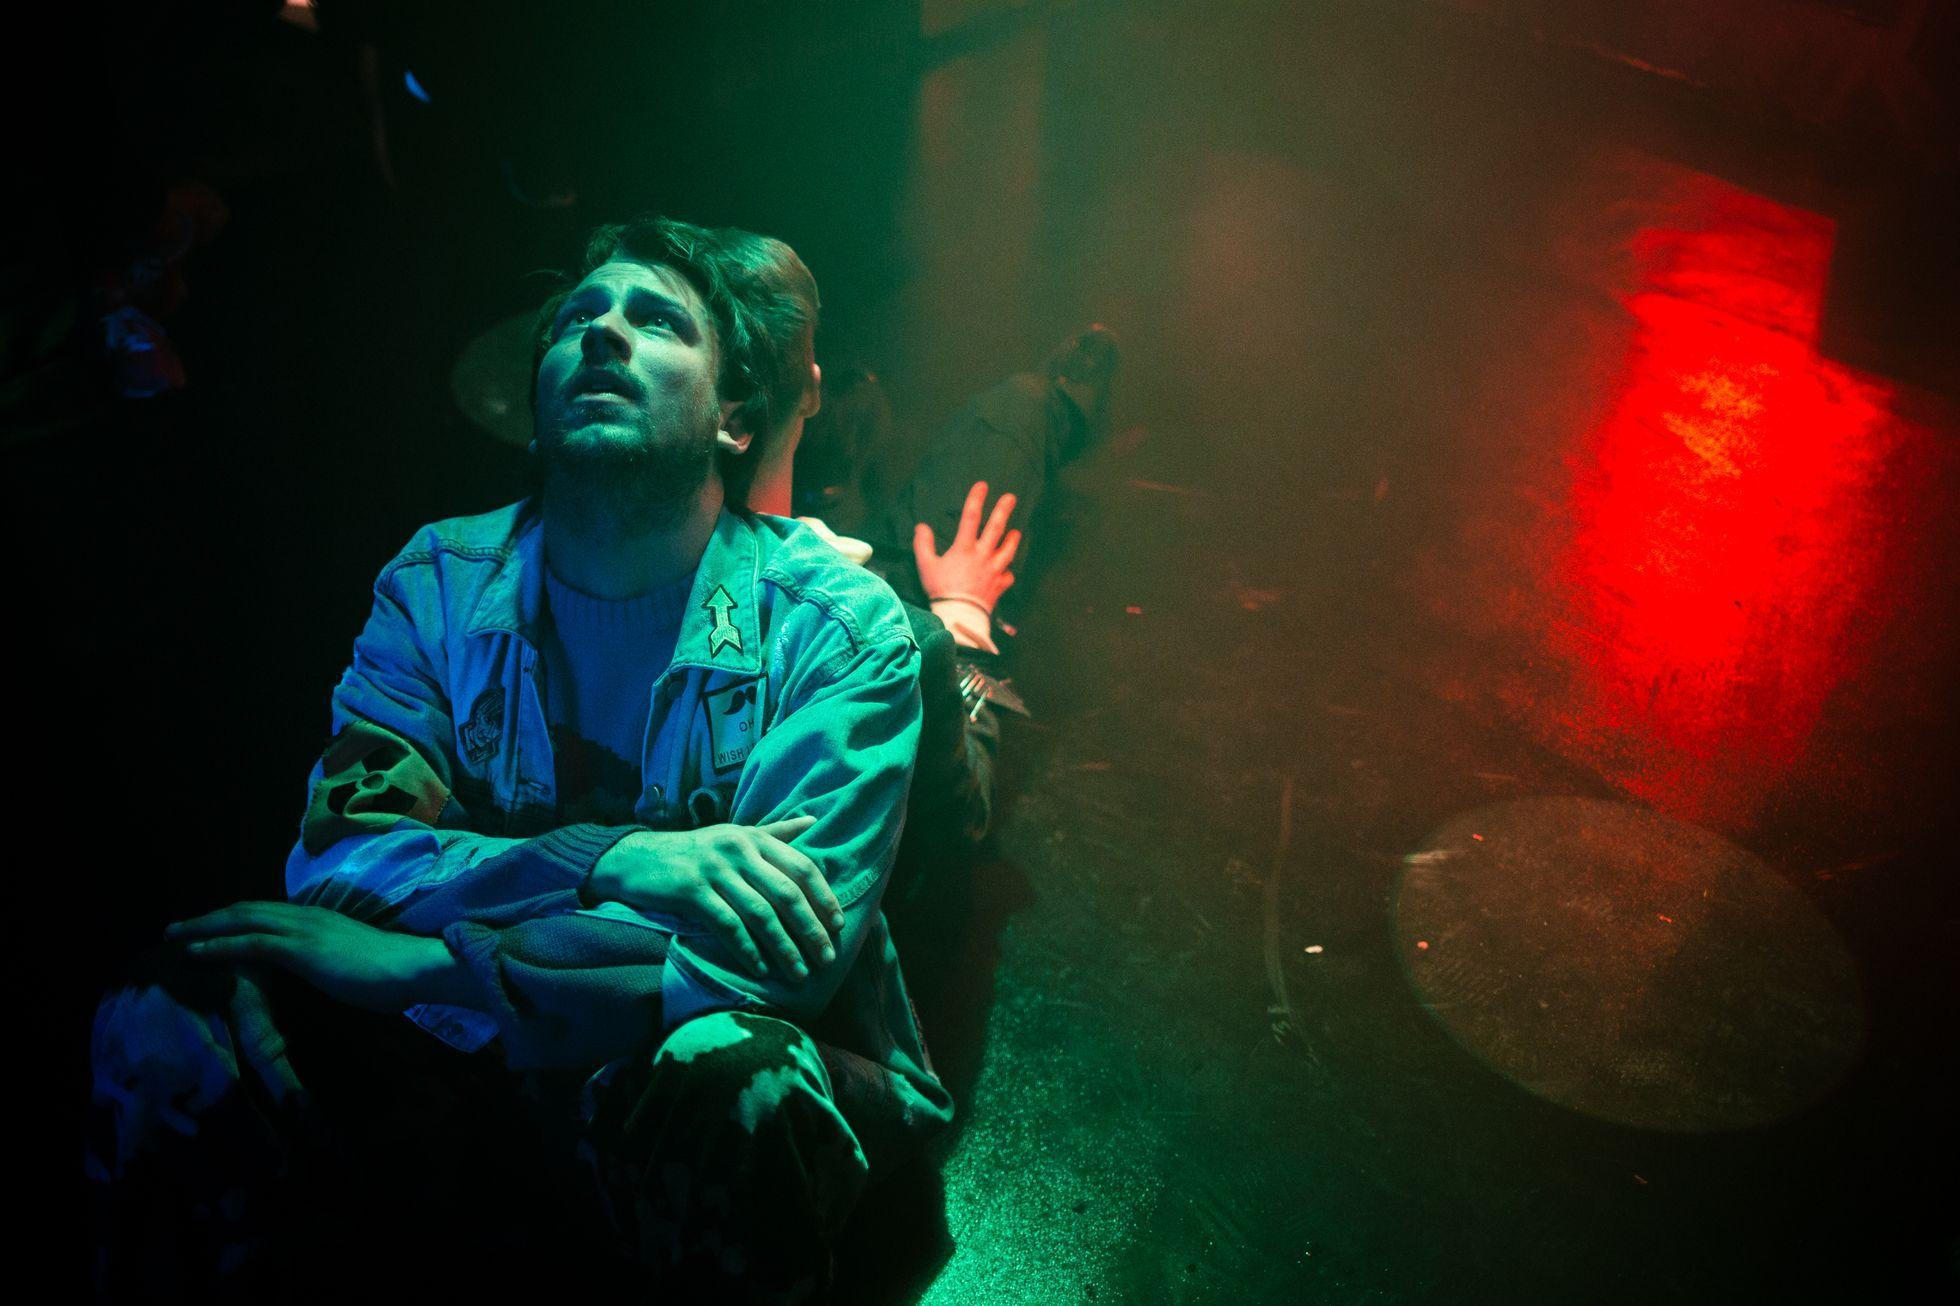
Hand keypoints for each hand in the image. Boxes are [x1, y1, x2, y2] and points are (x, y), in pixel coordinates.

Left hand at [168, 902, 465, 1012]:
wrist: (413, 968)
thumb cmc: (392, 974)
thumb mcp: (351, 963)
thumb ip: (330, 962)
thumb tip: (320, 972)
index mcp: (319, 920)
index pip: (267, 912)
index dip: (234, 918)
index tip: (209, 928)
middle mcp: (307, 916)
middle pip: (246, 909)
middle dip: (208, 918)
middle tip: (176, 929)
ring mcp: (303, 929)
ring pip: (242, 920)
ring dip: (203, 927)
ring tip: (174, 936)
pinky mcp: (301, 948)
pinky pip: (251, 943)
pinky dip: (219, 945)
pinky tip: (196, 952)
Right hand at [588, 816, 841, 981]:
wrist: (639, 857)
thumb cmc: (697, 850)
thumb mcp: (737, 835)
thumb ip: (776, 832)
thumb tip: (814, 820)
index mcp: (755, 837)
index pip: (802, 867)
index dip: (824, 897)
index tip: (839, 925)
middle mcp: (739, 850)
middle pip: (786, 893)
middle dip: (811, 929)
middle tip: (827, 959)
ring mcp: (715, 870)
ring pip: (760, 914)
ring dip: (784, 947)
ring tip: (799, 973)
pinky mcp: (691, 891)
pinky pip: (727, 925)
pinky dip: (747, 949)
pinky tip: (761, 969)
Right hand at [913, 480, 1018, 614]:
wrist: (958, 615)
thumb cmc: (941, 590)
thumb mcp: (926, 566)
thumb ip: (923, 544)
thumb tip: (921, 526)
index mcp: (964, 548)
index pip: (971, 517)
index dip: (976, 499)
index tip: (983, 485)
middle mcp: (982, 556)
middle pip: (996, 528)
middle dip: (1003, 510)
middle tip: (1011, 497)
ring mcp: (994, 571)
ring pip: (1008, 550)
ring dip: (1013, 540)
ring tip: (1017, 532)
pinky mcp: (999, 586)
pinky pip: (1008, 577)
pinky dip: (1008, 573)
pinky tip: (1008, 571)